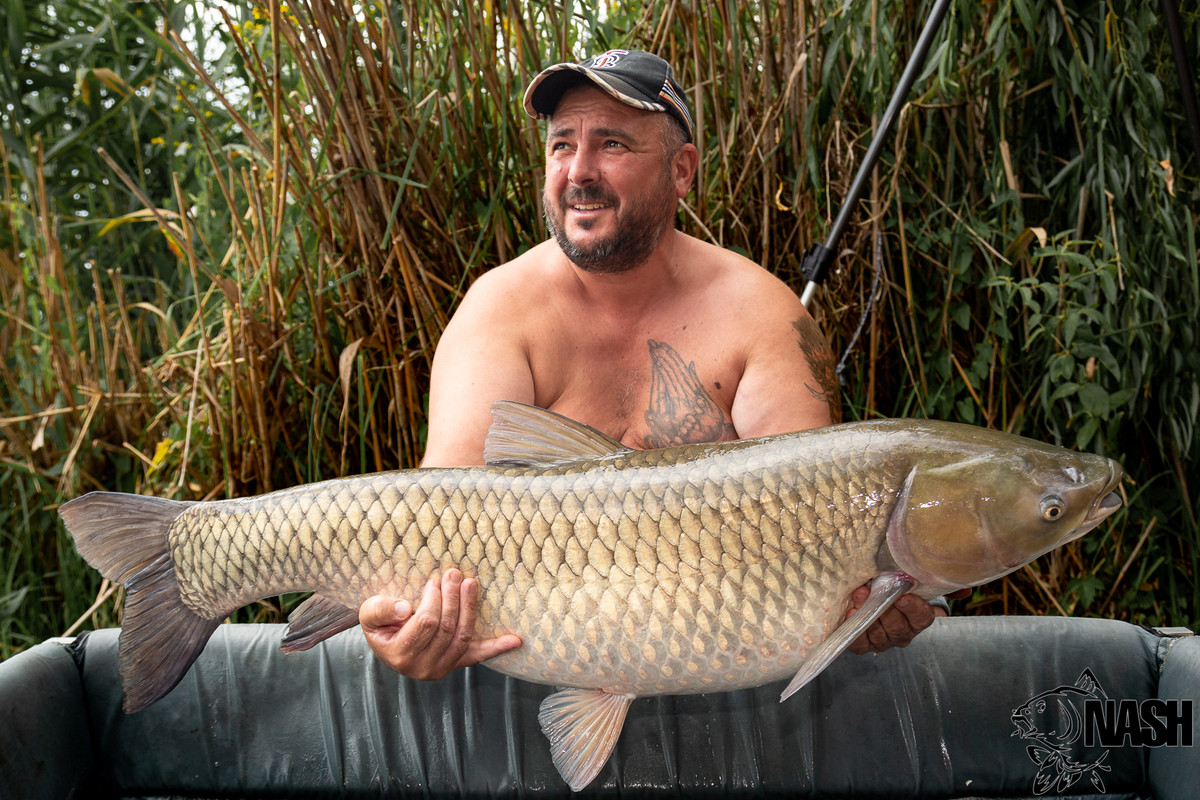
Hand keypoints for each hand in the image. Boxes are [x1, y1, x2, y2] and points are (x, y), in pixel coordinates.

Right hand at [359, 568, 521, 679]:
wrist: (386, 642)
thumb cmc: (379, 624)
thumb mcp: (370, 614)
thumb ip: (381, 609)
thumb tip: (405, 608)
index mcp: (401, 655)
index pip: (426, 623)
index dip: (433, 600)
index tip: (433, 581)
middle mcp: (423, 668)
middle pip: (447, 628)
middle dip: (453, 598)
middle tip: (454, 574)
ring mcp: (441, 668)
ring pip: (463, 637)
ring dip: (470, 608)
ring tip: (471, 584)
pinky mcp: (455, 664)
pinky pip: (478, 656)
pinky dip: (497, 648)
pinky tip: (515, 640)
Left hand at [845, 585, 970, 654]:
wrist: (874, 592)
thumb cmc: (899, 586)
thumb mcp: (920, 581)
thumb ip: (940, 582)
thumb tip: (965, 590)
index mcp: (919, 619)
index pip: (922, 618)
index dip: (914, 609)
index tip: (904, 597)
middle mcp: (902, 633)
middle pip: (898, 627)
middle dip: (886, 609)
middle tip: (872, 590)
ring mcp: (882, 639)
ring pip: (879, 635)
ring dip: (867, 615)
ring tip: (859, 594)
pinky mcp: (862, 643)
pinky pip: (860, 643)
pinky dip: (854, 631)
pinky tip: (849, 614)